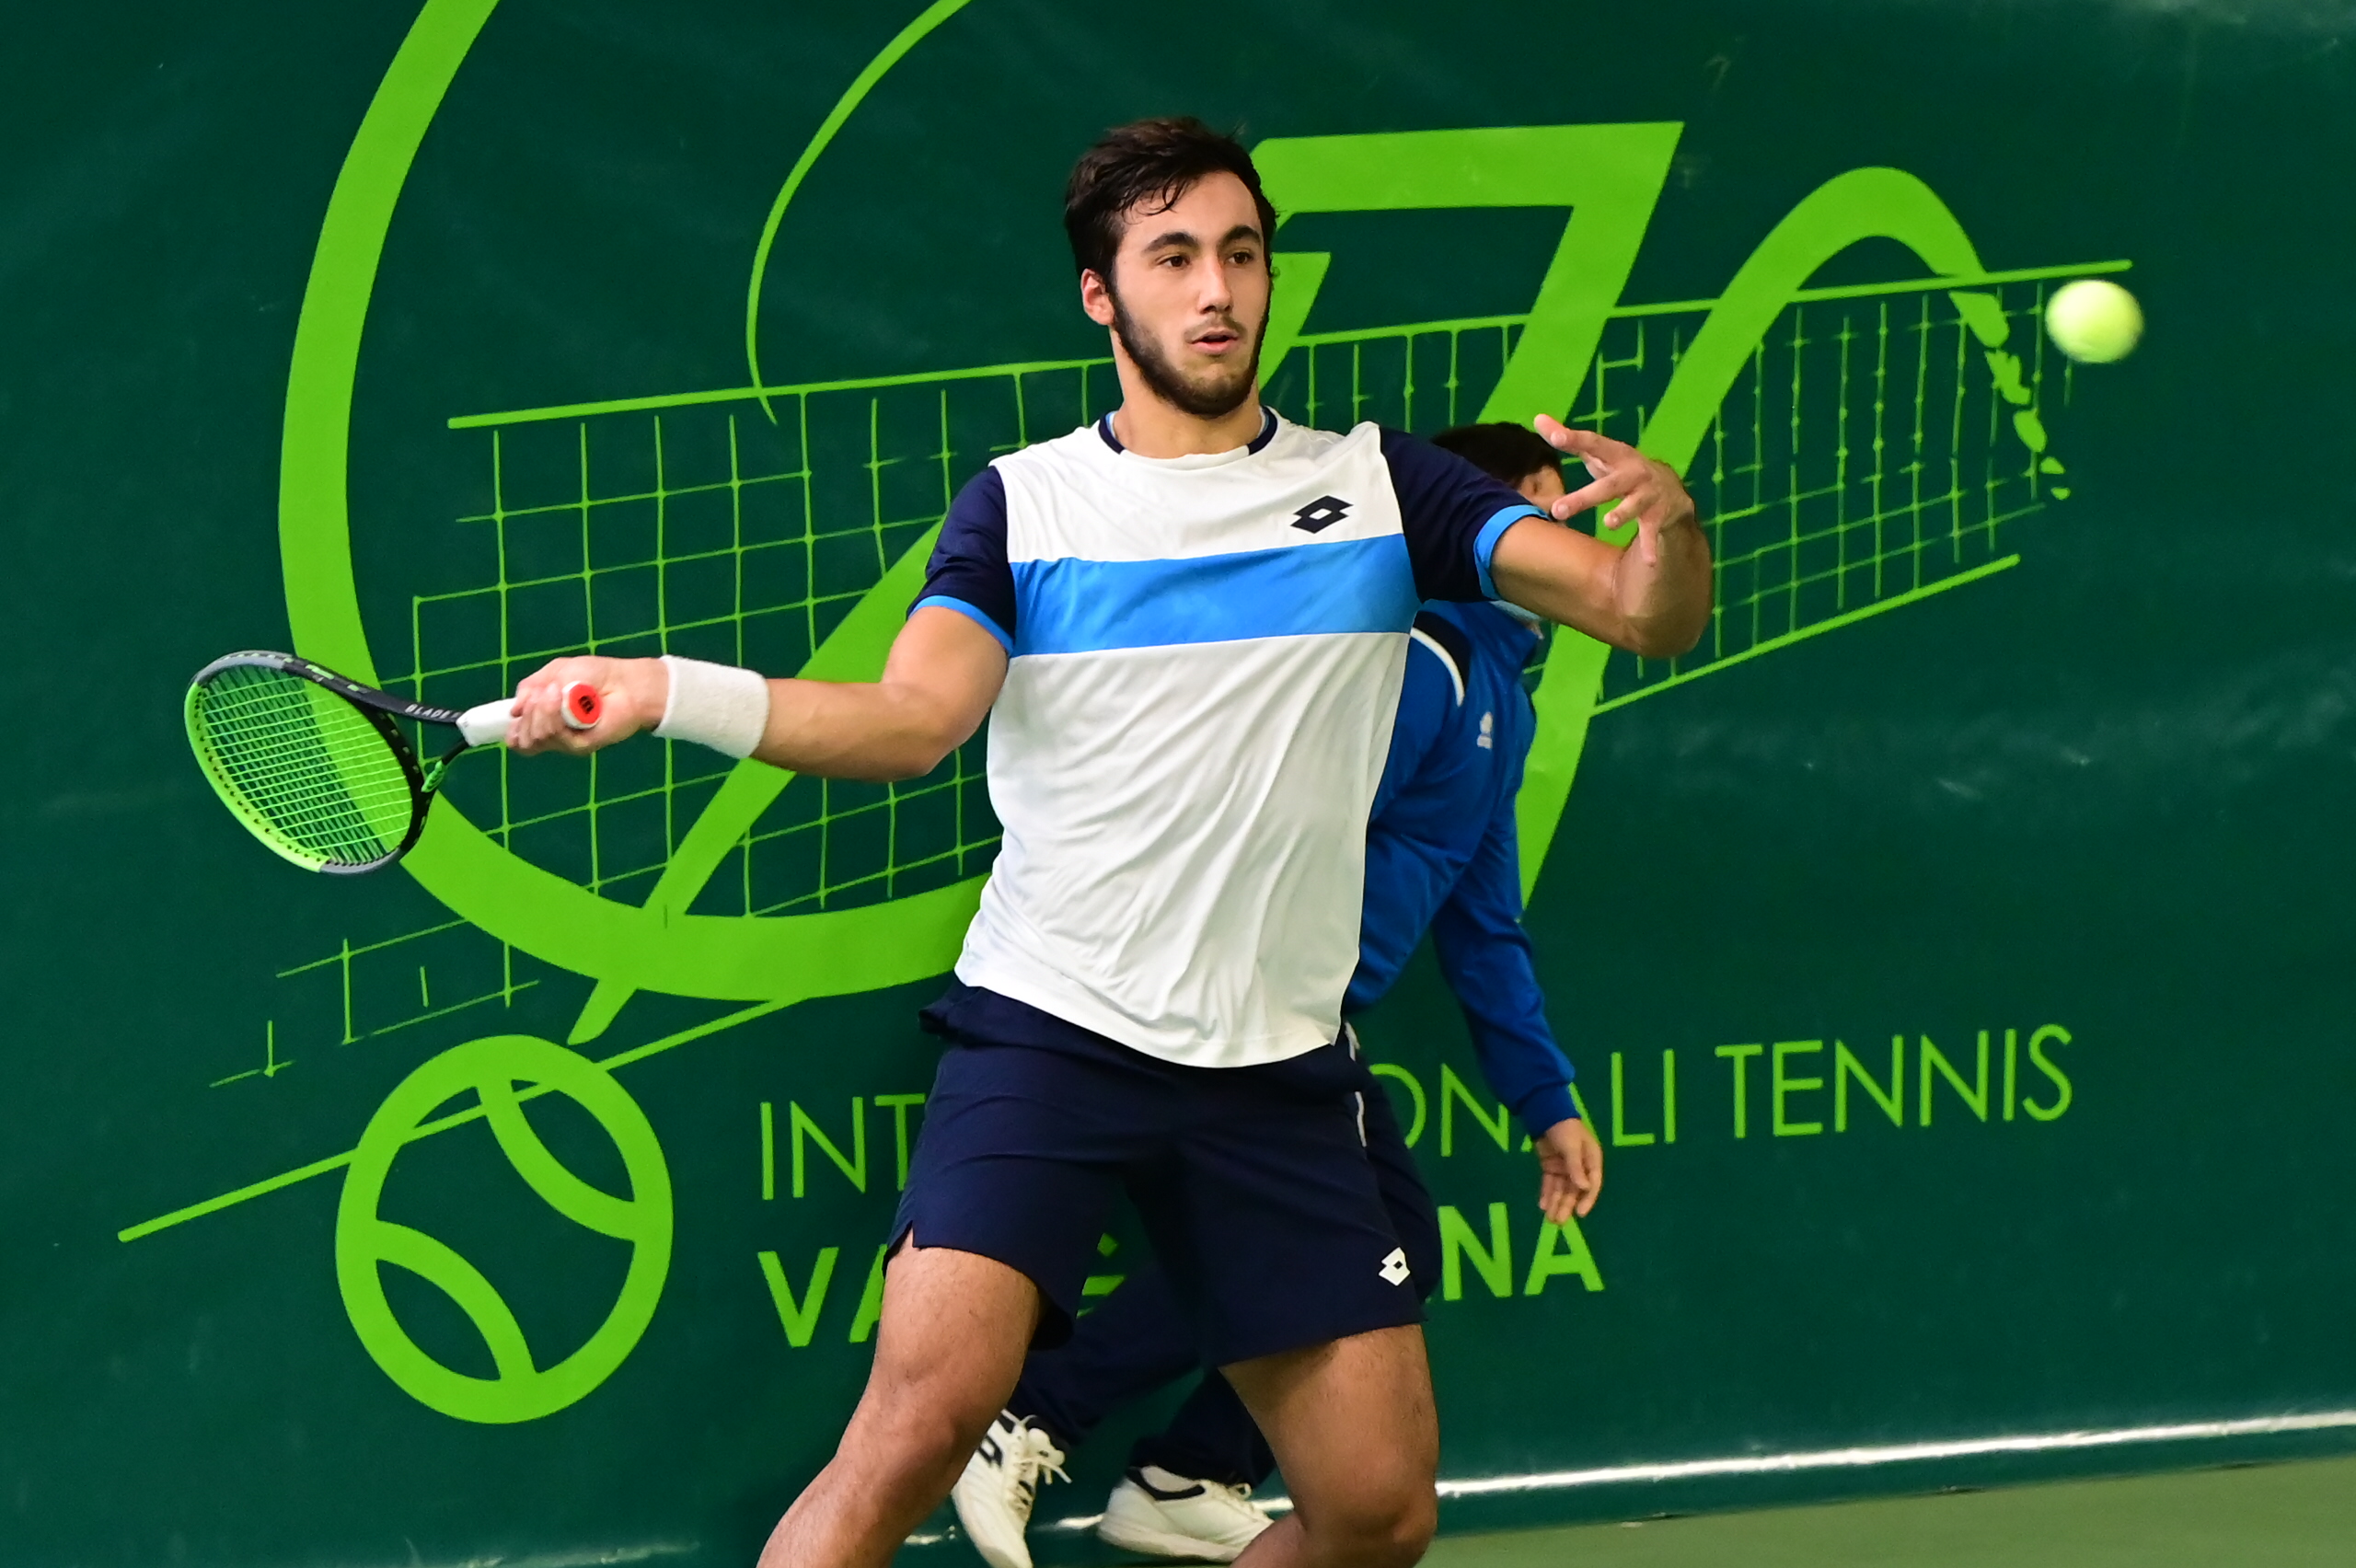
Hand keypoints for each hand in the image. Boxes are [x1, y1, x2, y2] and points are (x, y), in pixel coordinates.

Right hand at [505, 655, 667, 754]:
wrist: (624, 681)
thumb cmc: (594, 675)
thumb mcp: (555, 672)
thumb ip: (531, 688)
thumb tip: (514, 711)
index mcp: (544, 719)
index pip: (519, 738)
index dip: (512, 730)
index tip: (514, 715)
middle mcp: (553, 734)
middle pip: (524, 738)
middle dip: (528, 713)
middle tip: (544, 693)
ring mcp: (566, 741)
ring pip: (536, 738)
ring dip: (541, 711)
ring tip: (557, 691)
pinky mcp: (581, 745)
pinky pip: (555, 736)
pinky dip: (553, 715)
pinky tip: (562, 698)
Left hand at [1533, 413, 1697, 567]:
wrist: (1671, 489)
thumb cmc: (1621, 469)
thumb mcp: (1598, 453)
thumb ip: (1568, 438)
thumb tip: (1537, 418)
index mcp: (1616, 454)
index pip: (1592, 443)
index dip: (1573, 439)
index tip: (1553, 436)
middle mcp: (1633, 473)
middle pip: (1608, 485)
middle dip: (1585, 497)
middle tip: (1557, 511)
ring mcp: (1648, 494)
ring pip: (1634, 505)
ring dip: (1623, 513)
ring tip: (1609, 523)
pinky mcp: (1658, 516)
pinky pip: (1653, 533)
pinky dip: (1652, 547)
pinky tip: (1649, 562)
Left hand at [1534, 1116, 1602, 1224]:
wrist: (1545, 1113)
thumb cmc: (1565, 1128)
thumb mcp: (1572, 1147)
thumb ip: (1576, 1167)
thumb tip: (1584, 1188)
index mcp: (1592, 1161)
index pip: (1592, 1185)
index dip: (1586, 1200)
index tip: (1579, 1213)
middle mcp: (1580, 1167)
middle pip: (1574, 1191)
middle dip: (1566, 1206)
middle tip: (1558, 1222)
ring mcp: (1565, 1168)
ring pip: (1561, 1190)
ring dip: (1556, 1203)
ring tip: (1549, 1219)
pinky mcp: (1551, 1167)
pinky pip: (1550, 1184)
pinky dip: (1546, 1194)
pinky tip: (1542, 1205)